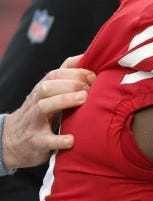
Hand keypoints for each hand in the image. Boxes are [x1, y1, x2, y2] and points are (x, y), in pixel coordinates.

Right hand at [2, 55, 92, 169]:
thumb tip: (86, 57)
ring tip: (83, 98)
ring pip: (44, 106)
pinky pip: (46, 140)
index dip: (74, 72)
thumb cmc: (40, 114)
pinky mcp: (36, 142)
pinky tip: (72, 139)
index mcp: (42, 91)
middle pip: (48, 86)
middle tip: (90, 89)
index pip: (54, 75)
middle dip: (70, 84)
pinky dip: (59, 139)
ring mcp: (34, 122)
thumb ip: (65, 79)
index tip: (93, 76)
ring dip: (64, 100)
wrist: (11, 142)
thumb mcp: (49, 96)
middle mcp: (36, 103)